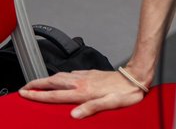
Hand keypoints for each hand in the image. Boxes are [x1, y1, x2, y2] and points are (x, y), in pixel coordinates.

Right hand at [20, 69, 145, 118]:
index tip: (25, 94)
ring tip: (37, 83)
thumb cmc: (126, 92)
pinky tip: (62, 78)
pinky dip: (61, 76)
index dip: (38, 95)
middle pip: (53, 82)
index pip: (55, 94)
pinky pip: (71, 73)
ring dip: (47, 79)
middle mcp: (82, 82)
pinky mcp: (91, 73)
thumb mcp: (110, 103)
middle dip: (37, 84)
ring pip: (61, 76)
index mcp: (83, 92)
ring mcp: (86, 76)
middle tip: (25, 87)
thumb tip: (74, 115)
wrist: (136, 77)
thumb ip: (91, 108)